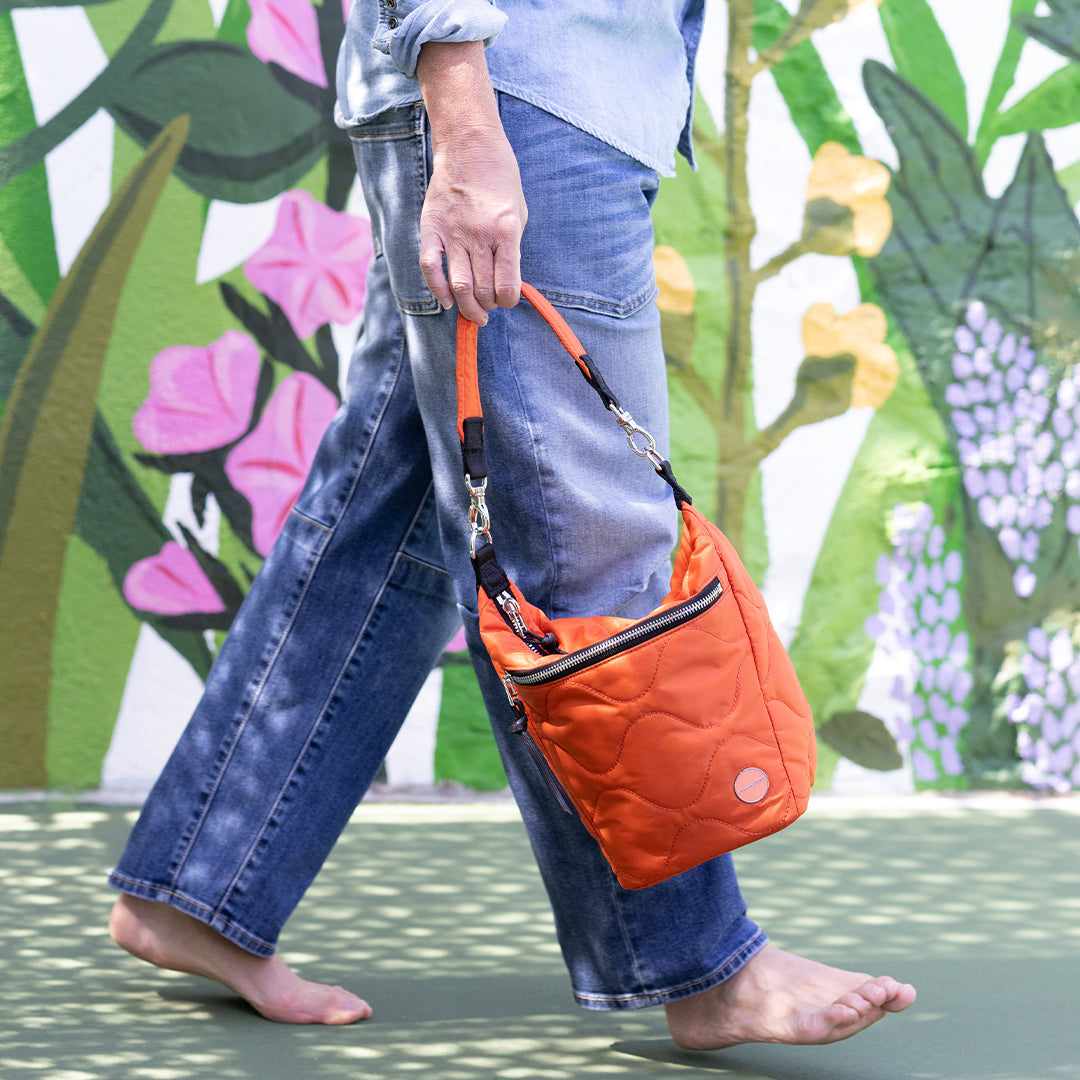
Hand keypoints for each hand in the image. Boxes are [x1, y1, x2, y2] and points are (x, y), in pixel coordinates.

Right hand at [416, 41, 525, 324]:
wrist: (470, 147)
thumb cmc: (500, 181)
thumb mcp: (519, 213)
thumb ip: (512, 250)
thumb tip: (505, 284)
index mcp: (506, 231)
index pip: (508, 286)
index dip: (508, 302)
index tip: (506, 299)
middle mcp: (479, 235)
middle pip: (483, 291)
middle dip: (488, 306)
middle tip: (488, 306)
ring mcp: (453, 233)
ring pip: (459, 287)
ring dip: (467, 306)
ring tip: (472, 311)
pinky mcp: (431, 229)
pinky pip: (431, 269)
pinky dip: (438, 291)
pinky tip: (447, 300)